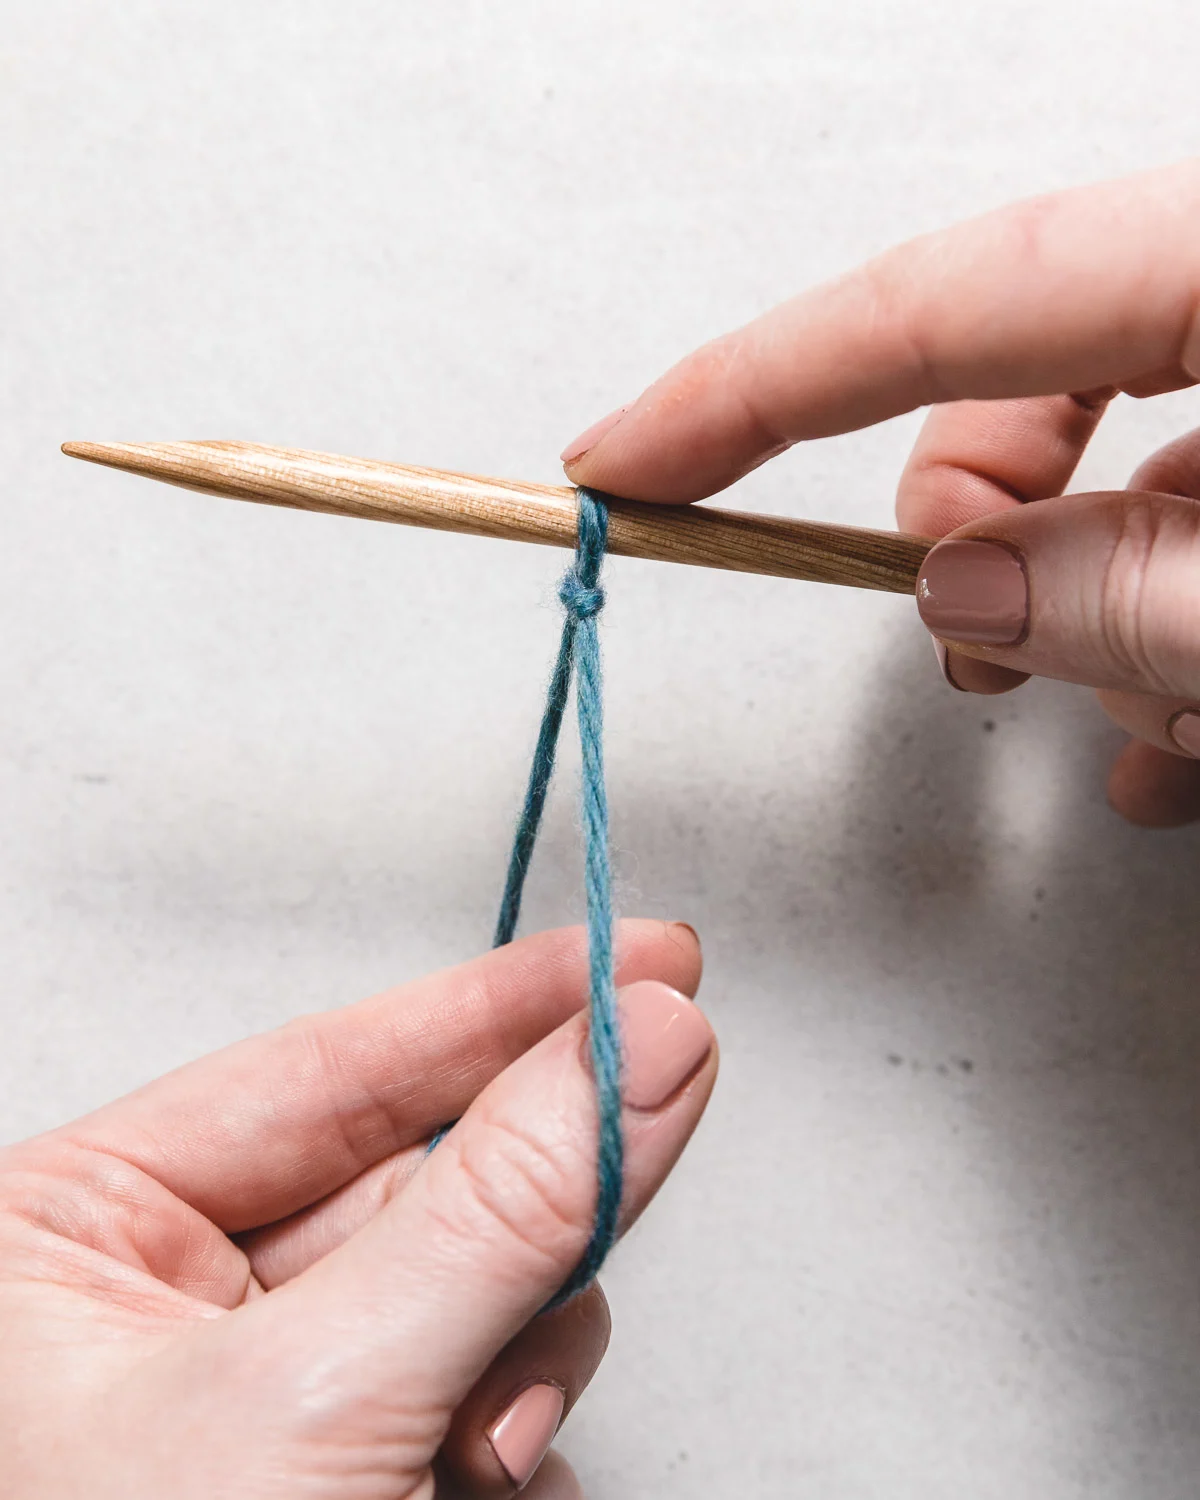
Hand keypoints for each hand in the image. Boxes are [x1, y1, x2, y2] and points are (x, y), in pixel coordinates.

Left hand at [0, 920, 712, 1498]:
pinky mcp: (315, 1462)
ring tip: (475, 1453)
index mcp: (68, 1226)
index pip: (335, 1059)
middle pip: (410, 1173)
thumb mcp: (317, 1406)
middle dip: (522, 1207)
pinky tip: (474, 1487)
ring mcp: (236, 1384)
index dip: (505, 1000)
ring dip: (512, 1353)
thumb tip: (643, 1046)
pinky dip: (497, 1430)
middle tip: (646, 1135)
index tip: (643, 952)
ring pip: (454, 1288)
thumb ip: (500, 1212)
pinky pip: (455, 1384)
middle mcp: (146, 1290)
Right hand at [563, 159, 1199, 827]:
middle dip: (966, 543)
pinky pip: (1190, 514)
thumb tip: (965, 589)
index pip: (929, 306)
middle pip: (1006, 381)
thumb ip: (1121, 593)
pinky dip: (1164, 632)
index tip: (620, 461)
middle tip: (973, 656)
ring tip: (1174, 723)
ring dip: (1101, 624)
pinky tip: (1180, 730)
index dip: (745, 390)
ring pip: (1102, 473)